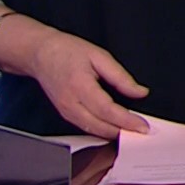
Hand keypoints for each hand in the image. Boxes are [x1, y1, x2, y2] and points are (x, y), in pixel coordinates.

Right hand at [25, 31, 150, 139]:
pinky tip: (114, 127)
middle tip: (142, 132)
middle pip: (100, 126)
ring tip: (132, 131)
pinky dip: (102, 130)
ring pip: (93, 130)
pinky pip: (85, 127)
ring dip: (113, 133)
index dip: (127, 121)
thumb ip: (121, 77)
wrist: (41, 54)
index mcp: (80, 86)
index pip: (107, 110)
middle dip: (123, 131)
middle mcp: (70, 103)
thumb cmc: (67, 51)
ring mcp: (65, 111)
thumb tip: (140, 92)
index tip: (143, 127)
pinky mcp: (65, 114)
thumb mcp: (99, 56)